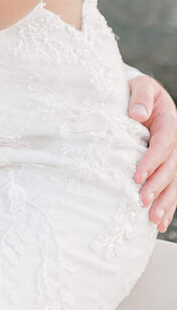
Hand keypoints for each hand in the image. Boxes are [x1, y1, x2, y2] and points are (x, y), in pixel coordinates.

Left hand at [129, 74, 176, 231]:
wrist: (141, 96)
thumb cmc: (137, 91)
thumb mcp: (139, 87)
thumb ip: (139, 98)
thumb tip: (137, 114)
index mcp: (169, 123)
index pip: (162, 145)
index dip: (151, 161)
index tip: (137, 176)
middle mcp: (174, 142)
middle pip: (170, 168)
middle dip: (158, 187)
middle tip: (143, 202)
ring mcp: (173, 156)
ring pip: (174, 183)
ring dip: (165, 202)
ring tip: (154, 220)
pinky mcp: (167, 165)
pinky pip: (171, 188)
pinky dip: (167, 205)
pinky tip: (159, 223)